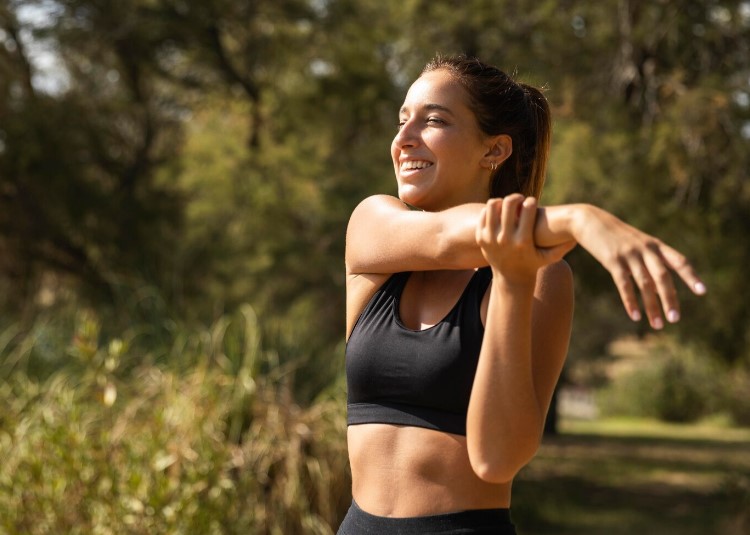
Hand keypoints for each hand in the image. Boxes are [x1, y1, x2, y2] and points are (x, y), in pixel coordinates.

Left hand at [476, 195, 575, 286]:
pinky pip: (484, 214)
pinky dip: (492, 210)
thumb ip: (563, 246)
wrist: (510, 278)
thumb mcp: (549, 257)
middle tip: (520, 200)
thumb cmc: (533, 263)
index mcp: (523, 241)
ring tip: (508, 205)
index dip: (531, 201)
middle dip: (516, 197)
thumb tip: (577, 236)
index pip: (527, 209)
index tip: (532, 202)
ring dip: (501, 201)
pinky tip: (500, 213)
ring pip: (492, 205)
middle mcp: (505, 239)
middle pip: (508, 203)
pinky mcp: (481, 238)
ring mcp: (490, 238)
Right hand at [573, 204, 705, 328]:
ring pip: (645, 284)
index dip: (691, 276)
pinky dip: (630, 301)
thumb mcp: (638, 244)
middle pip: (663, 276)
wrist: (590, 220)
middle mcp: (646, 250)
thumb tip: (659, 288)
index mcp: (656, 246)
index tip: (702, 292)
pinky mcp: (612, 261)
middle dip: (670, 298)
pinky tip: (635, 316)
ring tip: (658, 324)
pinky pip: (624, 284)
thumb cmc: (616, 236)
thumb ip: (650, 262)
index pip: (679, 261)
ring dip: (652, 306)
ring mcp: (629, 255)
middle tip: (675, 319)